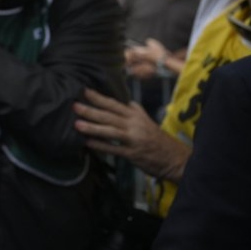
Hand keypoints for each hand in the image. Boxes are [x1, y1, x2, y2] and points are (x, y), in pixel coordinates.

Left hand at [73, 88, 190, 180]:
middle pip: (110, 116)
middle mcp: (135, 125)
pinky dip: (100, 146)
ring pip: (111, 132)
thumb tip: (125, 102)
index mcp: (136, 116)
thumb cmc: (158, 139)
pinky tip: (88, 143)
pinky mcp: (133, 154)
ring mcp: (134, 139)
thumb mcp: (148, 121)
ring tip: (76, 124)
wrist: (176, 159)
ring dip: (93, 128)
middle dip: (91, 110)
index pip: (114, 104)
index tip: (83, 91)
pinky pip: (114, 149)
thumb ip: (135, 112)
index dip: (99, 98)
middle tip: (74, 106)